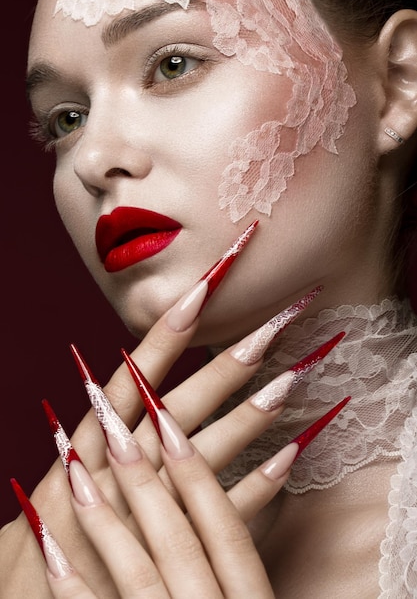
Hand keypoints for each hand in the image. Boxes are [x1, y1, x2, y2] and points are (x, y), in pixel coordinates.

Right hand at [1, 224, 324, 596]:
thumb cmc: (35, 557)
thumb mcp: (46, 495)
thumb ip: (76, 453)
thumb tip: (95, 408)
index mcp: (82, 456)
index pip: (128, 384)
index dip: (163, 338)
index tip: (200, 293)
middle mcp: (114, 478)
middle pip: (174, 411)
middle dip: (222, 367)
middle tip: (269, 327)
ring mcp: (145, 519)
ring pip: (200, 458)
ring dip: (246, 418)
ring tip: (288, 380)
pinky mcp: (171, 559)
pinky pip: (222, 522)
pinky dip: (256, 489)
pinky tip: (291, 458)